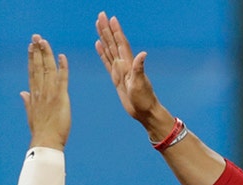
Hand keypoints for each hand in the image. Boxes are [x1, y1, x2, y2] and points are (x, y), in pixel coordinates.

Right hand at [21, 34, 70, 150]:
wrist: (46, 141)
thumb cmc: (40, 131)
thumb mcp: (31, 115)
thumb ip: (27, 102)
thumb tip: (22, 93)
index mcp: (34, 95)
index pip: (33, 72)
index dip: (32, 58)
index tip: (31, 46)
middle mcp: (40, 92)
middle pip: (38, 67)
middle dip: (37, 51)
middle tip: (36, 37)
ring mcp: (49, 94)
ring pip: (48, 70)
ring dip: (46, 54)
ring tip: (44, 41)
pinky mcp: (60, 98)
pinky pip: (62, 80)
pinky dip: (62, 68)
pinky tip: (62, 57)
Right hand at [95, 12, 161, 127]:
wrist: (144, 111)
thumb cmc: (144, 99)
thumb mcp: (140, 84)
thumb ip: (140, 68)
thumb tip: (143, 54)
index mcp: (128, 64)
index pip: (121, 43)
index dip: (116, 31)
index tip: (111, 18)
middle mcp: (124, 64)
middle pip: (113, 42)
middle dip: (107, 29)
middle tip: (101, 15)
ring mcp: (120, 70)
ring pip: (109, 49)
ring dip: (104, 37)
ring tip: (98, 25)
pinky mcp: (116, 78)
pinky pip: (106, 62)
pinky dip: (102, 52)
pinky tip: (98, 44)